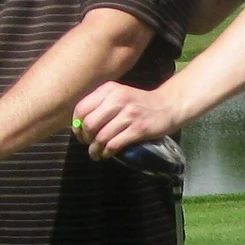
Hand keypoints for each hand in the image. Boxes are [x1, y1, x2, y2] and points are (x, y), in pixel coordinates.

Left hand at [72, 81, 189, 157]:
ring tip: (96, 154)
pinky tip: (107, 154)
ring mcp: (129, 114)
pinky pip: (114, 144)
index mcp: (108, 90)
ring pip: (101, 137)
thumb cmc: (139, 103)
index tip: (81, 135)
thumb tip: (78, 126)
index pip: (81, 109)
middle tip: (89, 145)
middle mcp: (117, 99)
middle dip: (86, 139)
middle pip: (89, 124)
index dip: (77, 125)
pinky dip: (107, 152)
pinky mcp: (138, 128)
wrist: (167, 106)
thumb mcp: (118, 96)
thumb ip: (100, 106)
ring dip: (95, 150)